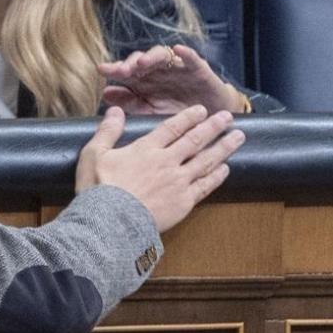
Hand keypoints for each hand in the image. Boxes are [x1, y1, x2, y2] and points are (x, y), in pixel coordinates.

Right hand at [75, 105, 244, 231]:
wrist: (110, 222)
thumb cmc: (99, 189)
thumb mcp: (94, 154)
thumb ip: (107, 131)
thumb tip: (116, 110)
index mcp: (146, 149)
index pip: (172, 128)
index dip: (189, 117)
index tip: (202, 109)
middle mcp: (167, 162)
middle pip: (195, 140)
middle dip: (213, 127)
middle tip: (228, 117)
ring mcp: (178, 182)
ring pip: (206, 160)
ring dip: (223, 147)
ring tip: (238, 137)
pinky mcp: (184, 202)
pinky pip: (205, 186)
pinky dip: (217, 176)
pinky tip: (226, 168)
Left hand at [98, 44, 243, 114]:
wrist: (208, 120)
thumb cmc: (176, 115)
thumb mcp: (151, 112)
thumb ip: (130, 103)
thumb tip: (106, 94)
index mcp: (144, 81)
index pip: (126, 71)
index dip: (114, 69)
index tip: (102, 70)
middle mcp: (158, 71)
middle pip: (141, 61)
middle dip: (131, 63)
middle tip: (122, 69)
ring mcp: (177, 68)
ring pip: (162, 56)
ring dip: (152, 56)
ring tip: (143, 61)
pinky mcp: (198, 69)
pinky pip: (191, 58)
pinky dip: (185, 53)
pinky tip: (178, 50)